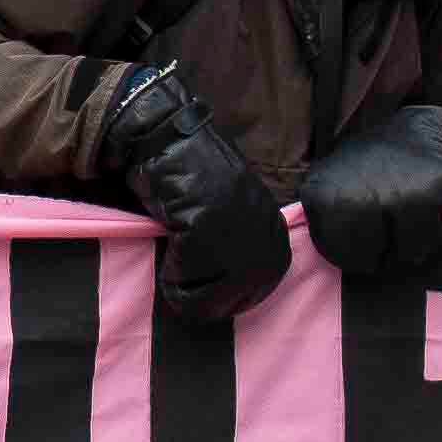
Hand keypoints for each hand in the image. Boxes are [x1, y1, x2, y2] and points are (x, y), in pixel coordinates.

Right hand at [97, 67, 290, 308]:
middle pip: (233, 300)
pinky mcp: (207, 229)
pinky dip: (170, 274)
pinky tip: (166, 249)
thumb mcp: (234, 219)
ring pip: (209, 294)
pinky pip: (186, 277)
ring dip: (183, 287)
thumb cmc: (193, 183)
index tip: (197, 282)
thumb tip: (228, 299)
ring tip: (172, 260)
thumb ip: (240, 252)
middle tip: (179, 276)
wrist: (168, 142)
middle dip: (201, 297)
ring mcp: (238, 233)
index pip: (254, 293)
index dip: (219, 296)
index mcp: (275, 237)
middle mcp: (265, 238)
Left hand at [297, 101, 441, 291]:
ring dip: (415, 242)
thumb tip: (313, 280)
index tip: (362, 236)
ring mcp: (403, 190)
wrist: (412, 133)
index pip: (343, 258)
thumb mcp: (327, 192)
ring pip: (414, 253)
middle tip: (389, 230)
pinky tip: (428, 199)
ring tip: (407, 215)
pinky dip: (440, 221)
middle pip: (378, 263)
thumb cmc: (365, 174)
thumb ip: (324, 228)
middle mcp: (361, 194)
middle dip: (385, 255)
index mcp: (323, 197)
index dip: (357, 255)